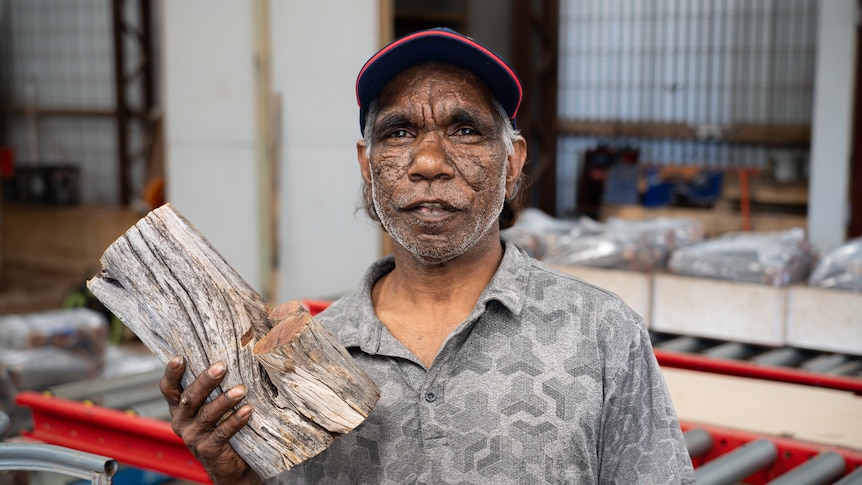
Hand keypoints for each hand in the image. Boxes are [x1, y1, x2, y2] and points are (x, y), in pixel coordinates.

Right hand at [160, 356, 263, 484]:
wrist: (227, 463)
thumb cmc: (220, 425)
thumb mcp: (210, 407)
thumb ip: (212, 389)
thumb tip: (227, 358)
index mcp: (179, 408)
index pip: (169, 389)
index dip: (172, 374)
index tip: (180, 358)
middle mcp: (182, 421)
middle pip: (190, 398)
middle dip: (205, 381)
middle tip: (221, 366)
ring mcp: (193, 437)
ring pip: (207, 415)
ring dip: (225, 400)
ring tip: (241, 390)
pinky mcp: (208, 449)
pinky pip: (222, 432)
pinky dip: (235, 421)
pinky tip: (247, 410)